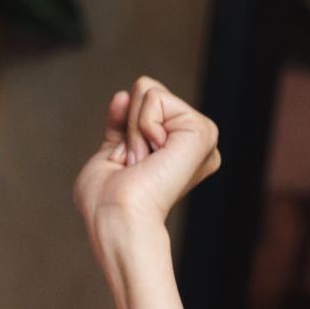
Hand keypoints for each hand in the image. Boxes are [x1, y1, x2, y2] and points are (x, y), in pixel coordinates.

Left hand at [72, 76, 221, 238]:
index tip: (126, 164)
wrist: (116, 217)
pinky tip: (152, 158)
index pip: (144, 104)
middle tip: (134, 164)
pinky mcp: (203, 131)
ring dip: (133, 129)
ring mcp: (201, 136)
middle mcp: (192, 142)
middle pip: (147, 91)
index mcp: (176, 149)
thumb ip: (121, 126)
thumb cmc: (106, 202)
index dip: (124, 127)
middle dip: (129, 125)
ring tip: (142, 163)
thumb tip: (124, 94)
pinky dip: (141, 126)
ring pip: (150, 91)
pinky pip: (156, 97)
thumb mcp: (109, 155)